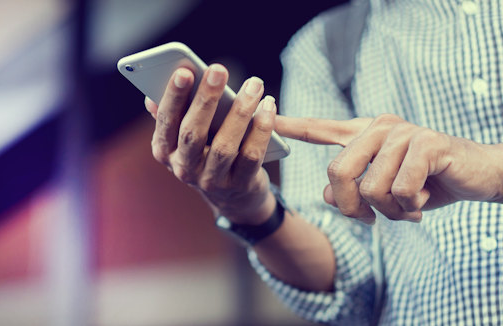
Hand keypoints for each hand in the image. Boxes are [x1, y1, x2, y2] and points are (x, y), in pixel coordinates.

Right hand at [145, 64, 278, 224]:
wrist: (233, 197)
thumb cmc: (206, 153)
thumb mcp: (184, 139)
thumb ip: (172, 118)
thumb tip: (150, 98)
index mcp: (165, 150)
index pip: (166, 122)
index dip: (173, 97)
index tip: (184, 71)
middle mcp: (184, 168)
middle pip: (193, 133)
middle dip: (206, 100)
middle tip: (219, 70)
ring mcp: (211, 180)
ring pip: (224, 146)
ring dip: (240, 112)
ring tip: (254, 86)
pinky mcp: (239, 185)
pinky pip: (251, 156)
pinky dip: (261, 130)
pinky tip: (268, 108)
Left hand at [275, 113, 502, 223]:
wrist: (477, 176)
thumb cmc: (425, 183)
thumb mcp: (382, 190)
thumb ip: (351, 188)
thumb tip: (325, 194)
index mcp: (364, 134)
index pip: (321, 128)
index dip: (293, 126)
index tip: (268, 117)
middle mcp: (379, 128)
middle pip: (337, 173)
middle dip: (351, 207)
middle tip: (370, 218)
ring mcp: (403, 133)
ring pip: (371, 188)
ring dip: (390, 211)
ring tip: (407, 206)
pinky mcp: (427, 144)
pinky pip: (400, 189)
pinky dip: (410, 206)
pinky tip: (424, 200)